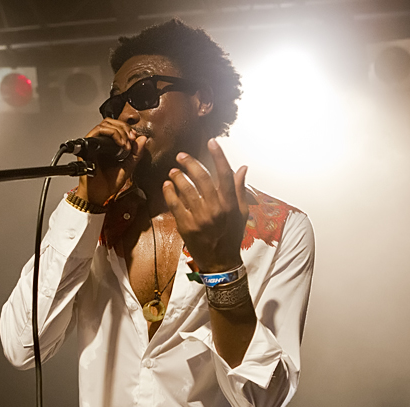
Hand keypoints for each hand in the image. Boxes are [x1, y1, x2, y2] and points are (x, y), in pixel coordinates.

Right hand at [75, 119, 146, 205]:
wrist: (98, 196)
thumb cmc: (108, 185)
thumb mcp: (127, 168)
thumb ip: (135, 154)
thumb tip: (143, 138)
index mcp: (108, 147)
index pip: (116, 127)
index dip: (127, 128)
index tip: (135, 137)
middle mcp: (99, 144)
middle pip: (110, 122)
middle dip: (124, 127)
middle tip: (132, 138)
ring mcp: (93, 145)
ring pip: (105, 124)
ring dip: (119, 130)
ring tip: (126, 144)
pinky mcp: (87, 148)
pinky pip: (97, 132)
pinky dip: (112, 134)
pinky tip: (120, 145)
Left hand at [163, 138, 248, 272]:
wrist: (221, 261)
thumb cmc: (232, 235)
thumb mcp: (241, 213)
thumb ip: (239, 189)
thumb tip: (242, 168)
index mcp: (230, 204)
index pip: (225, 174)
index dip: (218, 156)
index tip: (211, 142)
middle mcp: (216, 209)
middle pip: (202, 178)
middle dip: (190, 163)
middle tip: (181, 156)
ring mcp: (200, 218)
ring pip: (186, 190)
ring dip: (178, 177)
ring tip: (173, 171)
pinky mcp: (187, 226)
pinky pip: (175, 205)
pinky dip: (170, 193)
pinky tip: (167, 186)